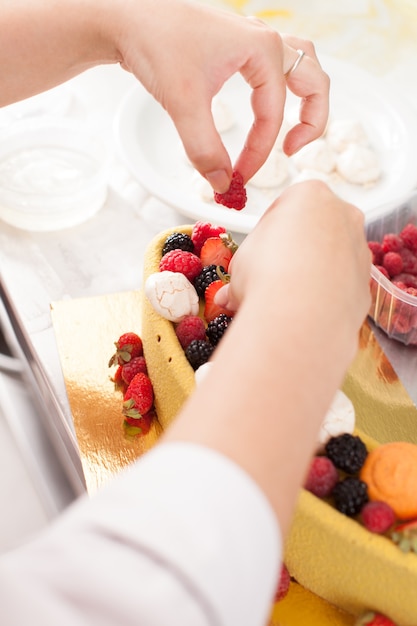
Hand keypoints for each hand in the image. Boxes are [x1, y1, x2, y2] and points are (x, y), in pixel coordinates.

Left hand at [115, 0, 329, 191]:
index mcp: (262, 49)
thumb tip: (222, 183)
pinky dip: (280, 86)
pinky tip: (264, 102)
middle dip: (310, 120)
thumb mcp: (183, 105)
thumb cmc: (156, 46)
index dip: (259, 152)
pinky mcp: (236, 43)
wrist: (126, 17)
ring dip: (306, 96)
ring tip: (294, 128)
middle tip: (291, 151)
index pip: (272, 115)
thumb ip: (205, 150)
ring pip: (301, 65)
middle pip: (313, 80)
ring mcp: (251, 38)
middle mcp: (264, 40)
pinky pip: (275, 64)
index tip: (239, 177)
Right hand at [216, 180, 370, 364]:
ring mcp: (359, 247)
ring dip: (312, 272)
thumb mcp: (240, 264)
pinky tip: (306, 309)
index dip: (267, 230)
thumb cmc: (267, 276)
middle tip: (271, 273)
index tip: (258, 251)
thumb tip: (229, 295)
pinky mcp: (366, 281)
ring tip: (286, 297)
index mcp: (310, 194)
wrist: (300, 316)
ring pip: (332, 255)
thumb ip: (242, 270)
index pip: (285, 205)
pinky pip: (343, 284)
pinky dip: (327, 294)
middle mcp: (342, 214)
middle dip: (295, 248)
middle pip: (315, 227)